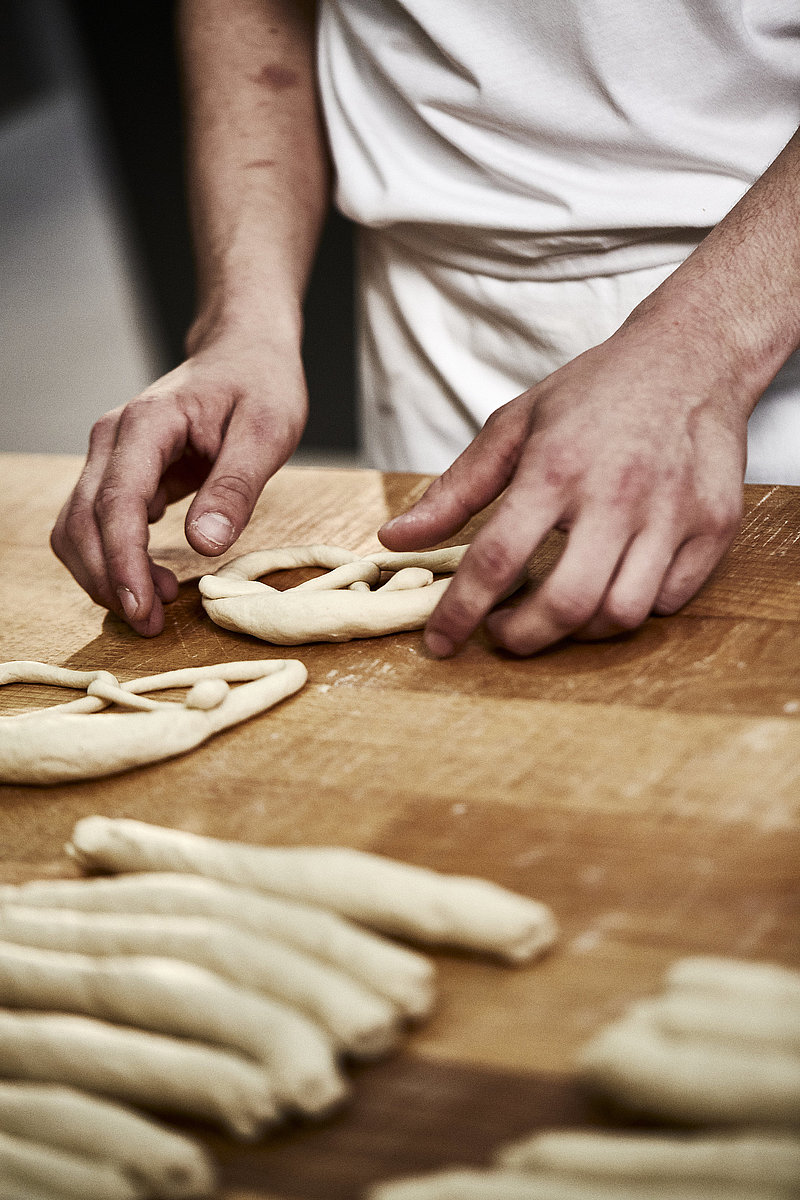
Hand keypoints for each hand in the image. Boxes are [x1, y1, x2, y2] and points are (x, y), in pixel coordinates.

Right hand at [51, 331, 307, 635]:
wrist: (245, 350)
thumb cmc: (260, 383)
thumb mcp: (268, 431)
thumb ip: (235, 486)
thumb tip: (203, 545)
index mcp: (148, 423)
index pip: (117, 503)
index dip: (122, 563)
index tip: (140, 609)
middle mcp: (113, 438)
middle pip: (82, 522)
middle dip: (109, 581)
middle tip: (152, 625)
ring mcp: (109, 455)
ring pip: (78, 528)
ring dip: (106, 574)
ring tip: (158, 602)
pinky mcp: (118, 472)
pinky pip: (96, 524)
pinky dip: (113, 559)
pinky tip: (153, 578)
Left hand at [379, 313, 749, 655]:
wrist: (692, 356)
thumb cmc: (595, 392)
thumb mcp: (514, 426)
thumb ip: (455, 489)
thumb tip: (394, 539)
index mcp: (555, 468)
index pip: (497, 559)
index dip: (461, 612)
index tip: (441, 642)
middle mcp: (616, 495)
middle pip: (565, 604)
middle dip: (523, 638)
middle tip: (503, 631)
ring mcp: (673, 513)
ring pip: (622, 614)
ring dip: (579, 630)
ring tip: (558, 607)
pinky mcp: (714, 527)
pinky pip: (669, 600)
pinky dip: (635, 606)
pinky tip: (613, 581)